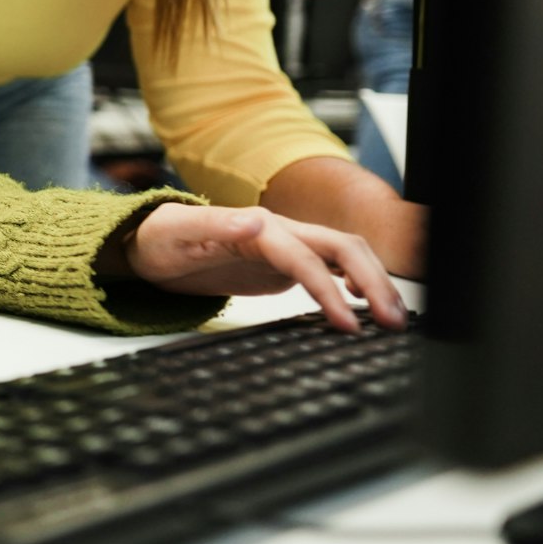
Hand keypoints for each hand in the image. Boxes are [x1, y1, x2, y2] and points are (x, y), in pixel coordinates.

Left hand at [109, 204, 407, 331]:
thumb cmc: (158, 238)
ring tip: (394, 318)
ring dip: (373, 283)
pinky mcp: (281, 264)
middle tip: (396, 322)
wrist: (146, 243)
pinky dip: (353, 284)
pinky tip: (363, 304)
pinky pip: (329, 270)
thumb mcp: (177, 233)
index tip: (348, 322)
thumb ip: (214, 225)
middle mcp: (279, 232)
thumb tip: (255, 220)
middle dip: (374, 282)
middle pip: (342, 249)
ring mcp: (283, 247)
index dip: (330, 288)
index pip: (308, 257)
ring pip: (343, 257)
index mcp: (258, 226)